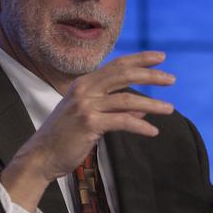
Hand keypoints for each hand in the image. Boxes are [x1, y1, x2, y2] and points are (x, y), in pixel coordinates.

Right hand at [0, 51, 175, 211]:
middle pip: (124, 75)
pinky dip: (140, 125)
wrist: (41, 156)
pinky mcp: (89, 123)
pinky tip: (153, 131)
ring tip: (170, 109)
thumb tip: (142, 108)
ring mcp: (86, 105)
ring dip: (152, 104)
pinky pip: (122, 122)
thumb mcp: (90, 117)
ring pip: (127, 99)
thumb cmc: (65, 137)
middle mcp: (84, 89)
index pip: (117, 65)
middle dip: (150, 75)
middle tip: (171, 79)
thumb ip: (114, 109)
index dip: (140, 59)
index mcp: (84, 83)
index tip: (161, 57)